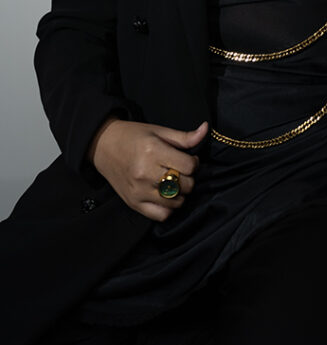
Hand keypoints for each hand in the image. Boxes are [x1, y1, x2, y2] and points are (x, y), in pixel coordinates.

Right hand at [89, 117, 208, 220]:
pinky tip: (166, 196)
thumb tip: (206, 129)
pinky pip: (161, 215)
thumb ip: (184, 137)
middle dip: (188, 178)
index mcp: (153, 151)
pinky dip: (168, 208)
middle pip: (184, 185)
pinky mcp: (133, 203)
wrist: (103, 146)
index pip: (189, 167)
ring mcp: (138, 191)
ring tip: (174, 182)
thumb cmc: (133, 136)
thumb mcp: (159, 131)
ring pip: (175, 201)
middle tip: (180, 170)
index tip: (188, 158)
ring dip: (180, 193)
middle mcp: (145, 173)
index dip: (194, 162)